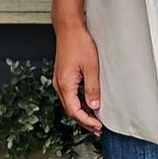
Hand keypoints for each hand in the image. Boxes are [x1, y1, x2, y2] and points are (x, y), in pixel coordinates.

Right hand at [52, 21, 103, 135]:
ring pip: (70, 103)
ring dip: (82, 113)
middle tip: (98, 129)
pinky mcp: (63, 76)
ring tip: (95, 121)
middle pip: (71, 110)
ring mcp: (60, 81)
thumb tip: (95, 107)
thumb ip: (93, 88)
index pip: (74, 111)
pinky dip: (80, 103)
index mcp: (65, 85)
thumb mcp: (91, 67)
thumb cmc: (79, 43)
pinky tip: (89, 105)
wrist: (69, 28)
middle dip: (84, 121)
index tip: (98, 127)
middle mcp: (59, 85)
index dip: (86, 121)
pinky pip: (71, 95)